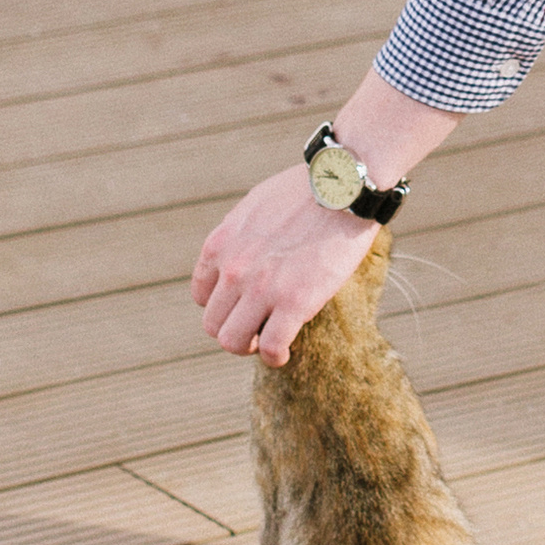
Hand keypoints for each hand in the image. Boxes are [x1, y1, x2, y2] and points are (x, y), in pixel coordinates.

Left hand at [191, 163, 369, 365]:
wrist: (342, 186)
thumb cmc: (306, 190)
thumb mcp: (256, 206)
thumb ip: (241, 236)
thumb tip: (243, 254)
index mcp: (220, 245)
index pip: (201, 296)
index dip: (223, 307)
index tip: (243, 307)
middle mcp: (234, 270)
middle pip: (213, 324)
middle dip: (234, 330)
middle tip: (257, 330)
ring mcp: (262, 288)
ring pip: (233, 342)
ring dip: (249, 348)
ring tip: (268, 343)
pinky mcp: (294, 301)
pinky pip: (272, 347)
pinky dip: (275, 357)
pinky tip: (285, 353)